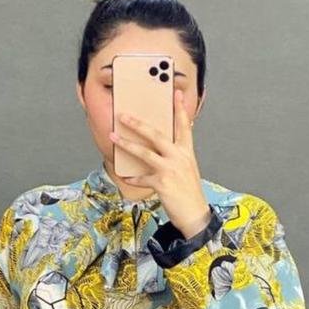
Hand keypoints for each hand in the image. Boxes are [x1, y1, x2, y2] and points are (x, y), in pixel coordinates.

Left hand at [111, 89, 212, 238]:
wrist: (195, 216)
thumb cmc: (189, 193)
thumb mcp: (187, 170)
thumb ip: (176, 156)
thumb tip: (159, 148)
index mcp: (187, 153)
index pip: (184, 127)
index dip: (180, 109)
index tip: (175, 93)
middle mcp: (179, 158)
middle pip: (156, 135)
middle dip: (138, 124)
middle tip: (123, 115)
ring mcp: (170, 170)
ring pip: (144, 153)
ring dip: (126, 144)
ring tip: (113, 136)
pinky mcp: (162, 184)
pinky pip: (142, 177)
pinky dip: (132, 177)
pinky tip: (125, 176)